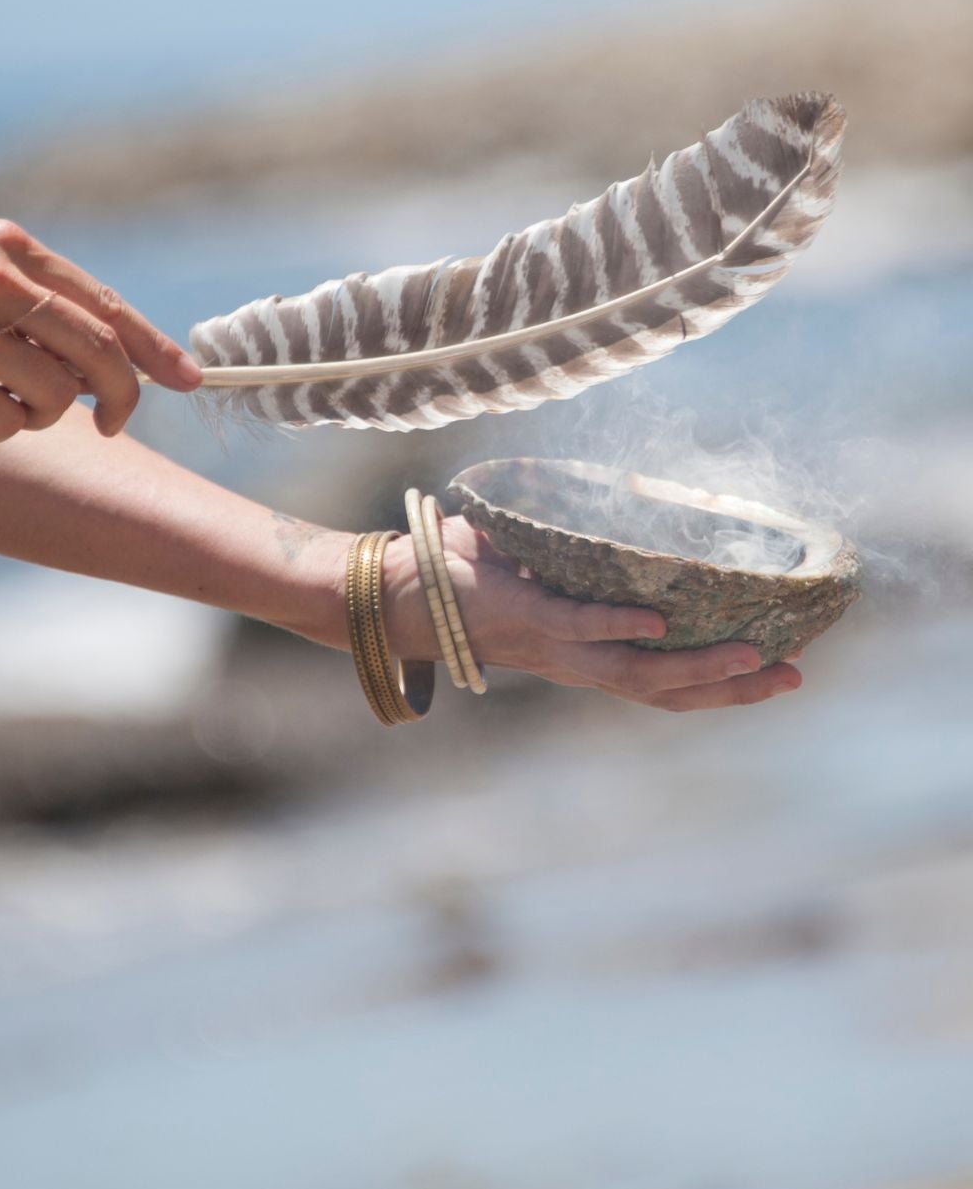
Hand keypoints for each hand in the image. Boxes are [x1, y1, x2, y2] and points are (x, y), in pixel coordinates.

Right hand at [0, 219, 202, 440]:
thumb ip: (27, 301)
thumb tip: (100, 360)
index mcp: (6, 248)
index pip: (104, 303)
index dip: (153, 347)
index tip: (189, 379)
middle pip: (99, 352)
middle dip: (122, 397)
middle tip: (115, 424)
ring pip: (55, 395)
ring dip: (38, 414)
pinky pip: (7, 423)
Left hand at [381, 516, 802, 710]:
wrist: (394, 589)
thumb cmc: (460, 573)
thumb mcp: (532, 562)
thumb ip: (567, 544)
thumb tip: (619, 497)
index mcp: (583, 654)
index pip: (662, 679)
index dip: (719, 681)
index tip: (778, 667)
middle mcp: (576, 662)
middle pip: (667, 691)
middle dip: (733, 688)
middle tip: (794, 675)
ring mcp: (554, 646)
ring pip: (638, 674)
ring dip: (699, 669)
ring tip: (756, 659)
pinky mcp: (528, 621)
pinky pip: (582, 628)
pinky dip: (621, 625)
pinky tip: (660, 622)